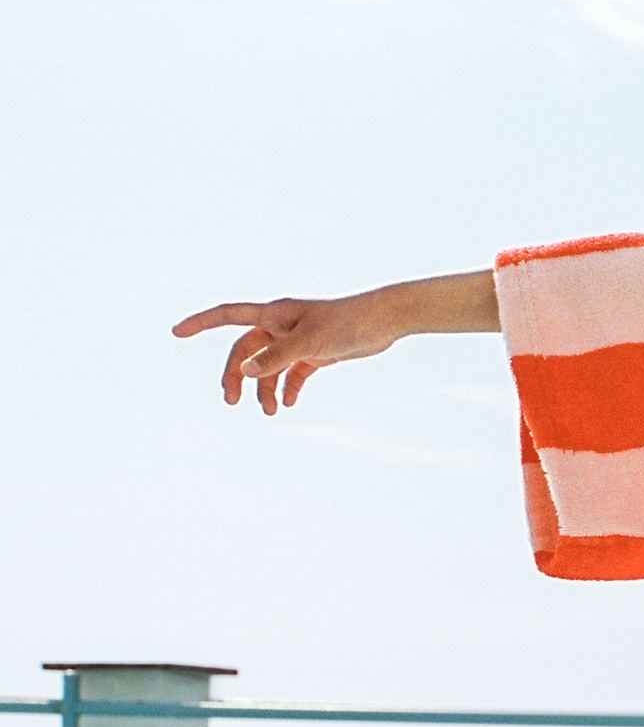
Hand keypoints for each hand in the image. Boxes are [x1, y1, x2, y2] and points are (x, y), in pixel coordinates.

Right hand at [170, 286, 406, 414]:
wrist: (385, 321)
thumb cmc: (347, 322)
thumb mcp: (309, 342)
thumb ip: (277, 357)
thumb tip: (246, 372)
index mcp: (273, 314)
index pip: (227, 316)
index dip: (200, 324)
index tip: (176, 333)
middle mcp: (281, 324)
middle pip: (246, 351)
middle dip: (236, 376)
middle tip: (231, 402)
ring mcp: (298, 339)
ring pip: (269, 366)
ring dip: (265, 389)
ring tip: (271, 412)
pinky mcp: (316, 352)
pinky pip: (293, 373)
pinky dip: (289, 388)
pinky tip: (290, 404)